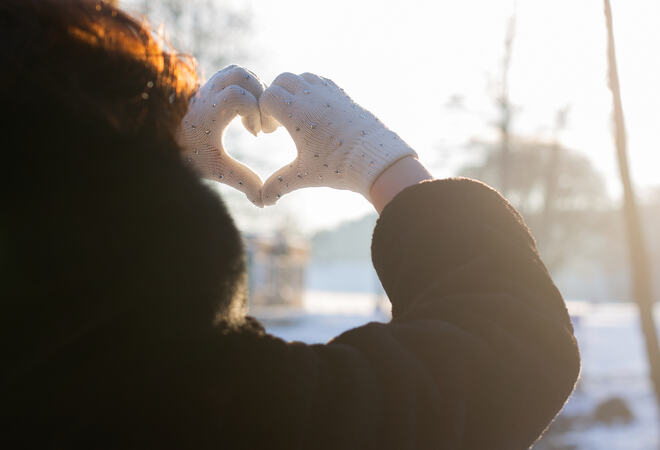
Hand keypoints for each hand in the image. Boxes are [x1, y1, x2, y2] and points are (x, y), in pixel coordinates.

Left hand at [177, 65, 276, 206]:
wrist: (163, 146)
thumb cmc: (190, 159)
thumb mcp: (217, 171)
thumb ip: (242, 181)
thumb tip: (263, 201)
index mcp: (208, 114)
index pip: (238, 95)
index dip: (254, 110)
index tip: (255, 133)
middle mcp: (206, 95)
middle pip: (241, 75)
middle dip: (259, 95)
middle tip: (258, 122)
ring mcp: (206, 87)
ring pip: (237, 71)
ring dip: (253, 89)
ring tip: (253, 115)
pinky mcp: (208, 86)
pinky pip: (231, 75)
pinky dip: (244, 87)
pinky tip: (243, 111)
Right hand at [259, 72, 416, 204]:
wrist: (376, 159)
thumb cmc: (337, 167)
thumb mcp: (304, 176)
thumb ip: (279, 185)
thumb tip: (263, 201)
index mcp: (296, 112)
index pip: (267, 96)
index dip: (264, 112)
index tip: (272, 131)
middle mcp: (311, 96)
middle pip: (282, 80)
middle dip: (276, 97)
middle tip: (282, 122)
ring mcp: (329, 92)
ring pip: (302, 77)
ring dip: (294, 90)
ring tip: (299, 116)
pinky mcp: (343, 94)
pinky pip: (321, 81)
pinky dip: (312, 90)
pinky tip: (317, 113)